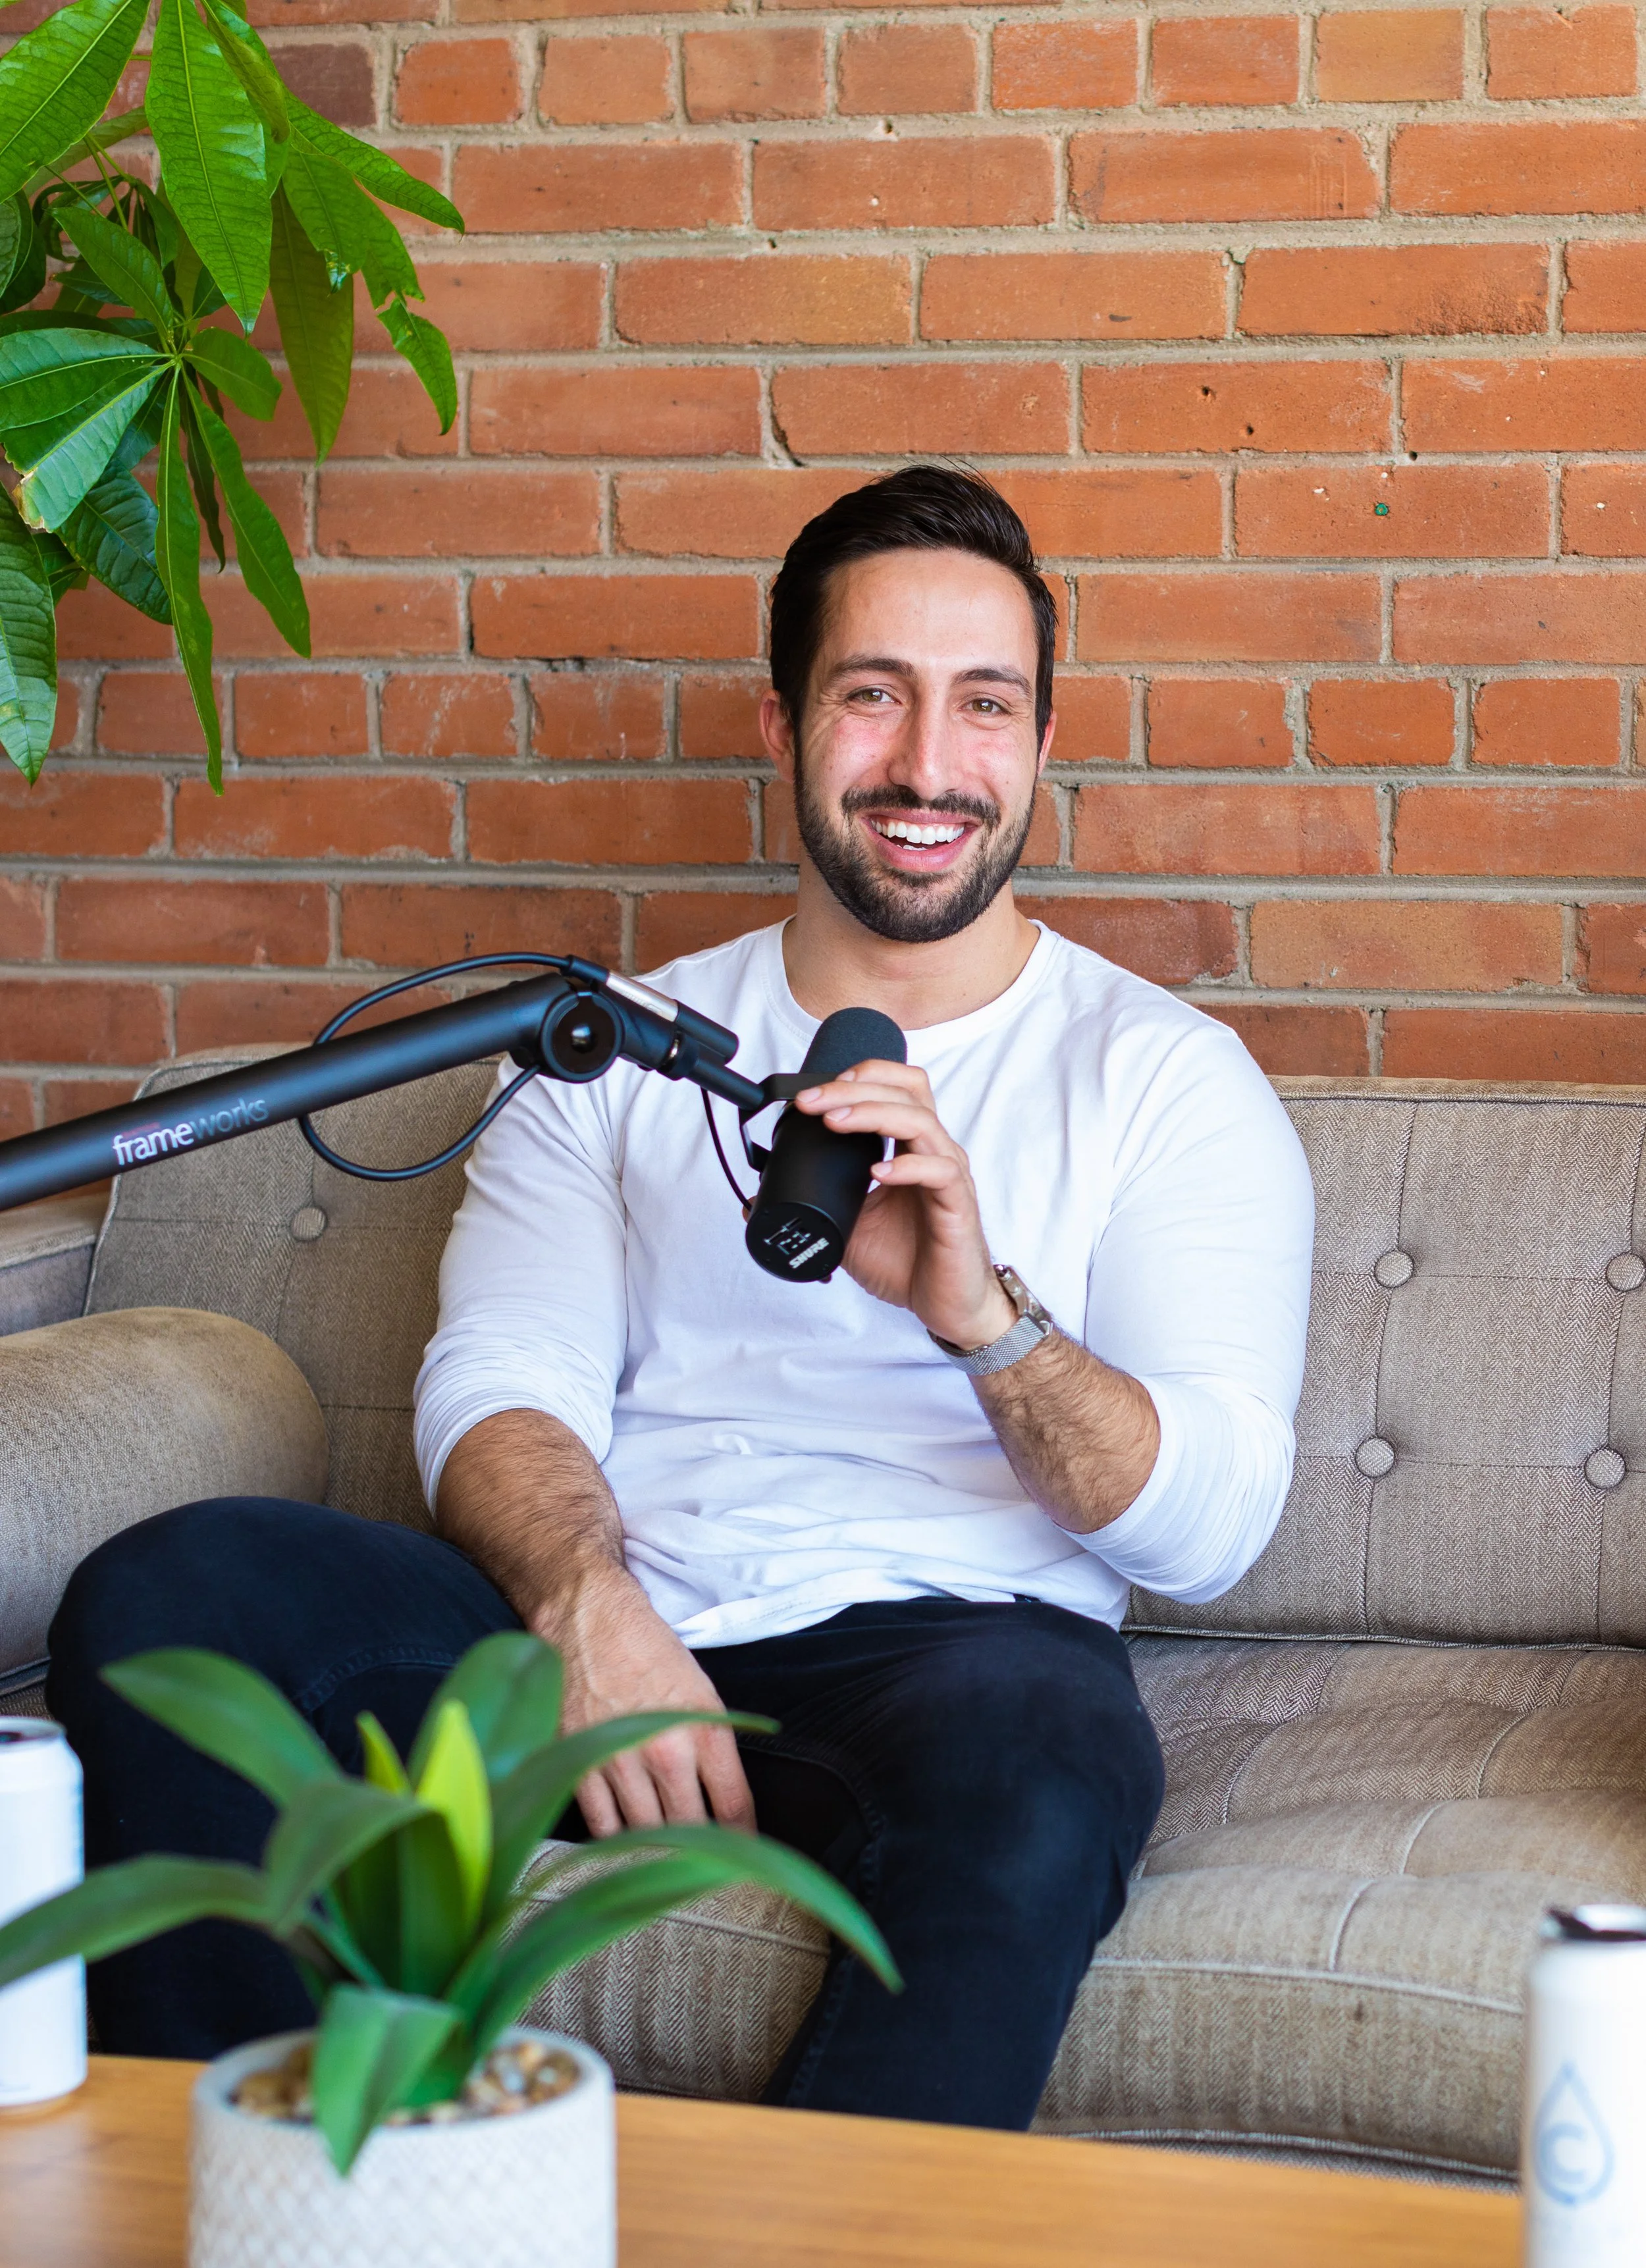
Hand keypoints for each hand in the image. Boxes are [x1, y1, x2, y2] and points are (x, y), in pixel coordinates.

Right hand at [535, 1564, 755, 1839]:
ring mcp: (618, 1761)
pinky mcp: (577, 1764)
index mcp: (704, 1730)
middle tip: (702, 1867)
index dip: (743, 1841)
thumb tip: (724, 1802)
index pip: (734, 1807)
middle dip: (699, 1853)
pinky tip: (623, 1839)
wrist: (588, 1616)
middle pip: (690, 1831)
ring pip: (644, 1834)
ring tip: (663, 1858)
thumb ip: (713, 1748)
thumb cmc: (648, 1650)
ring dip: (656, 1849)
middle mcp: (664, 1752)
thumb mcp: (701, 1692)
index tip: (744, 1858)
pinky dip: (614, 1838)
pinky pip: (601, 1824)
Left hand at [793, 1058, 1016, 1349]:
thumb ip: (814, 1205)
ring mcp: (948, 1175)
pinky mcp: (958, 1205)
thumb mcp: (848, 1228)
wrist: (943, 1303)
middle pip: (903, 1093)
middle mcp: (932, 1151)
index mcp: (909, 1147)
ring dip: (874, 1114)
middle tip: (812, 1102)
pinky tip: (880, 1172)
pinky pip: (940, 1172)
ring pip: (920, 1121)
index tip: (813, 1093)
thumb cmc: (907, 1261)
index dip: (859, 1077)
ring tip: (836, 1122)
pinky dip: (908, 1166)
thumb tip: (754, 1201)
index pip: (894, 1088)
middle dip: (853, 1089)